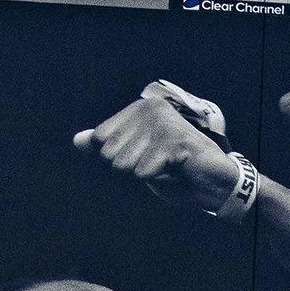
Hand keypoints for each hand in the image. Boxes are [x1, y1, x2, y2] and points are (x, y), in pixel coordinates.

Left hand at [73, 90, 244, 212]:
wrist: (211, 182)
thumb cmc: (174, 169)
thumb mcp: (136, 157)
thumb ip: (107, 147)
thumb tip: (77, 140)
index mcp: (139, 109)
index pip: (100, 140)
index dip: (117, 159)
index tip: (143, 158)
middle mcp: (151, 109)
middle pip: (110, 153)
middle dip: (130, 169)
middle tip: (155, 166)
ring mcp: (164, 123)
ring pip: (126, 164)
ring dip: (144, 175)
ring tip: (165, 168)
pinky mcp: (176, 141)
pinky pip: (144, 171)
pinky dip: (157, 179)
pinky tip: (175, 171)